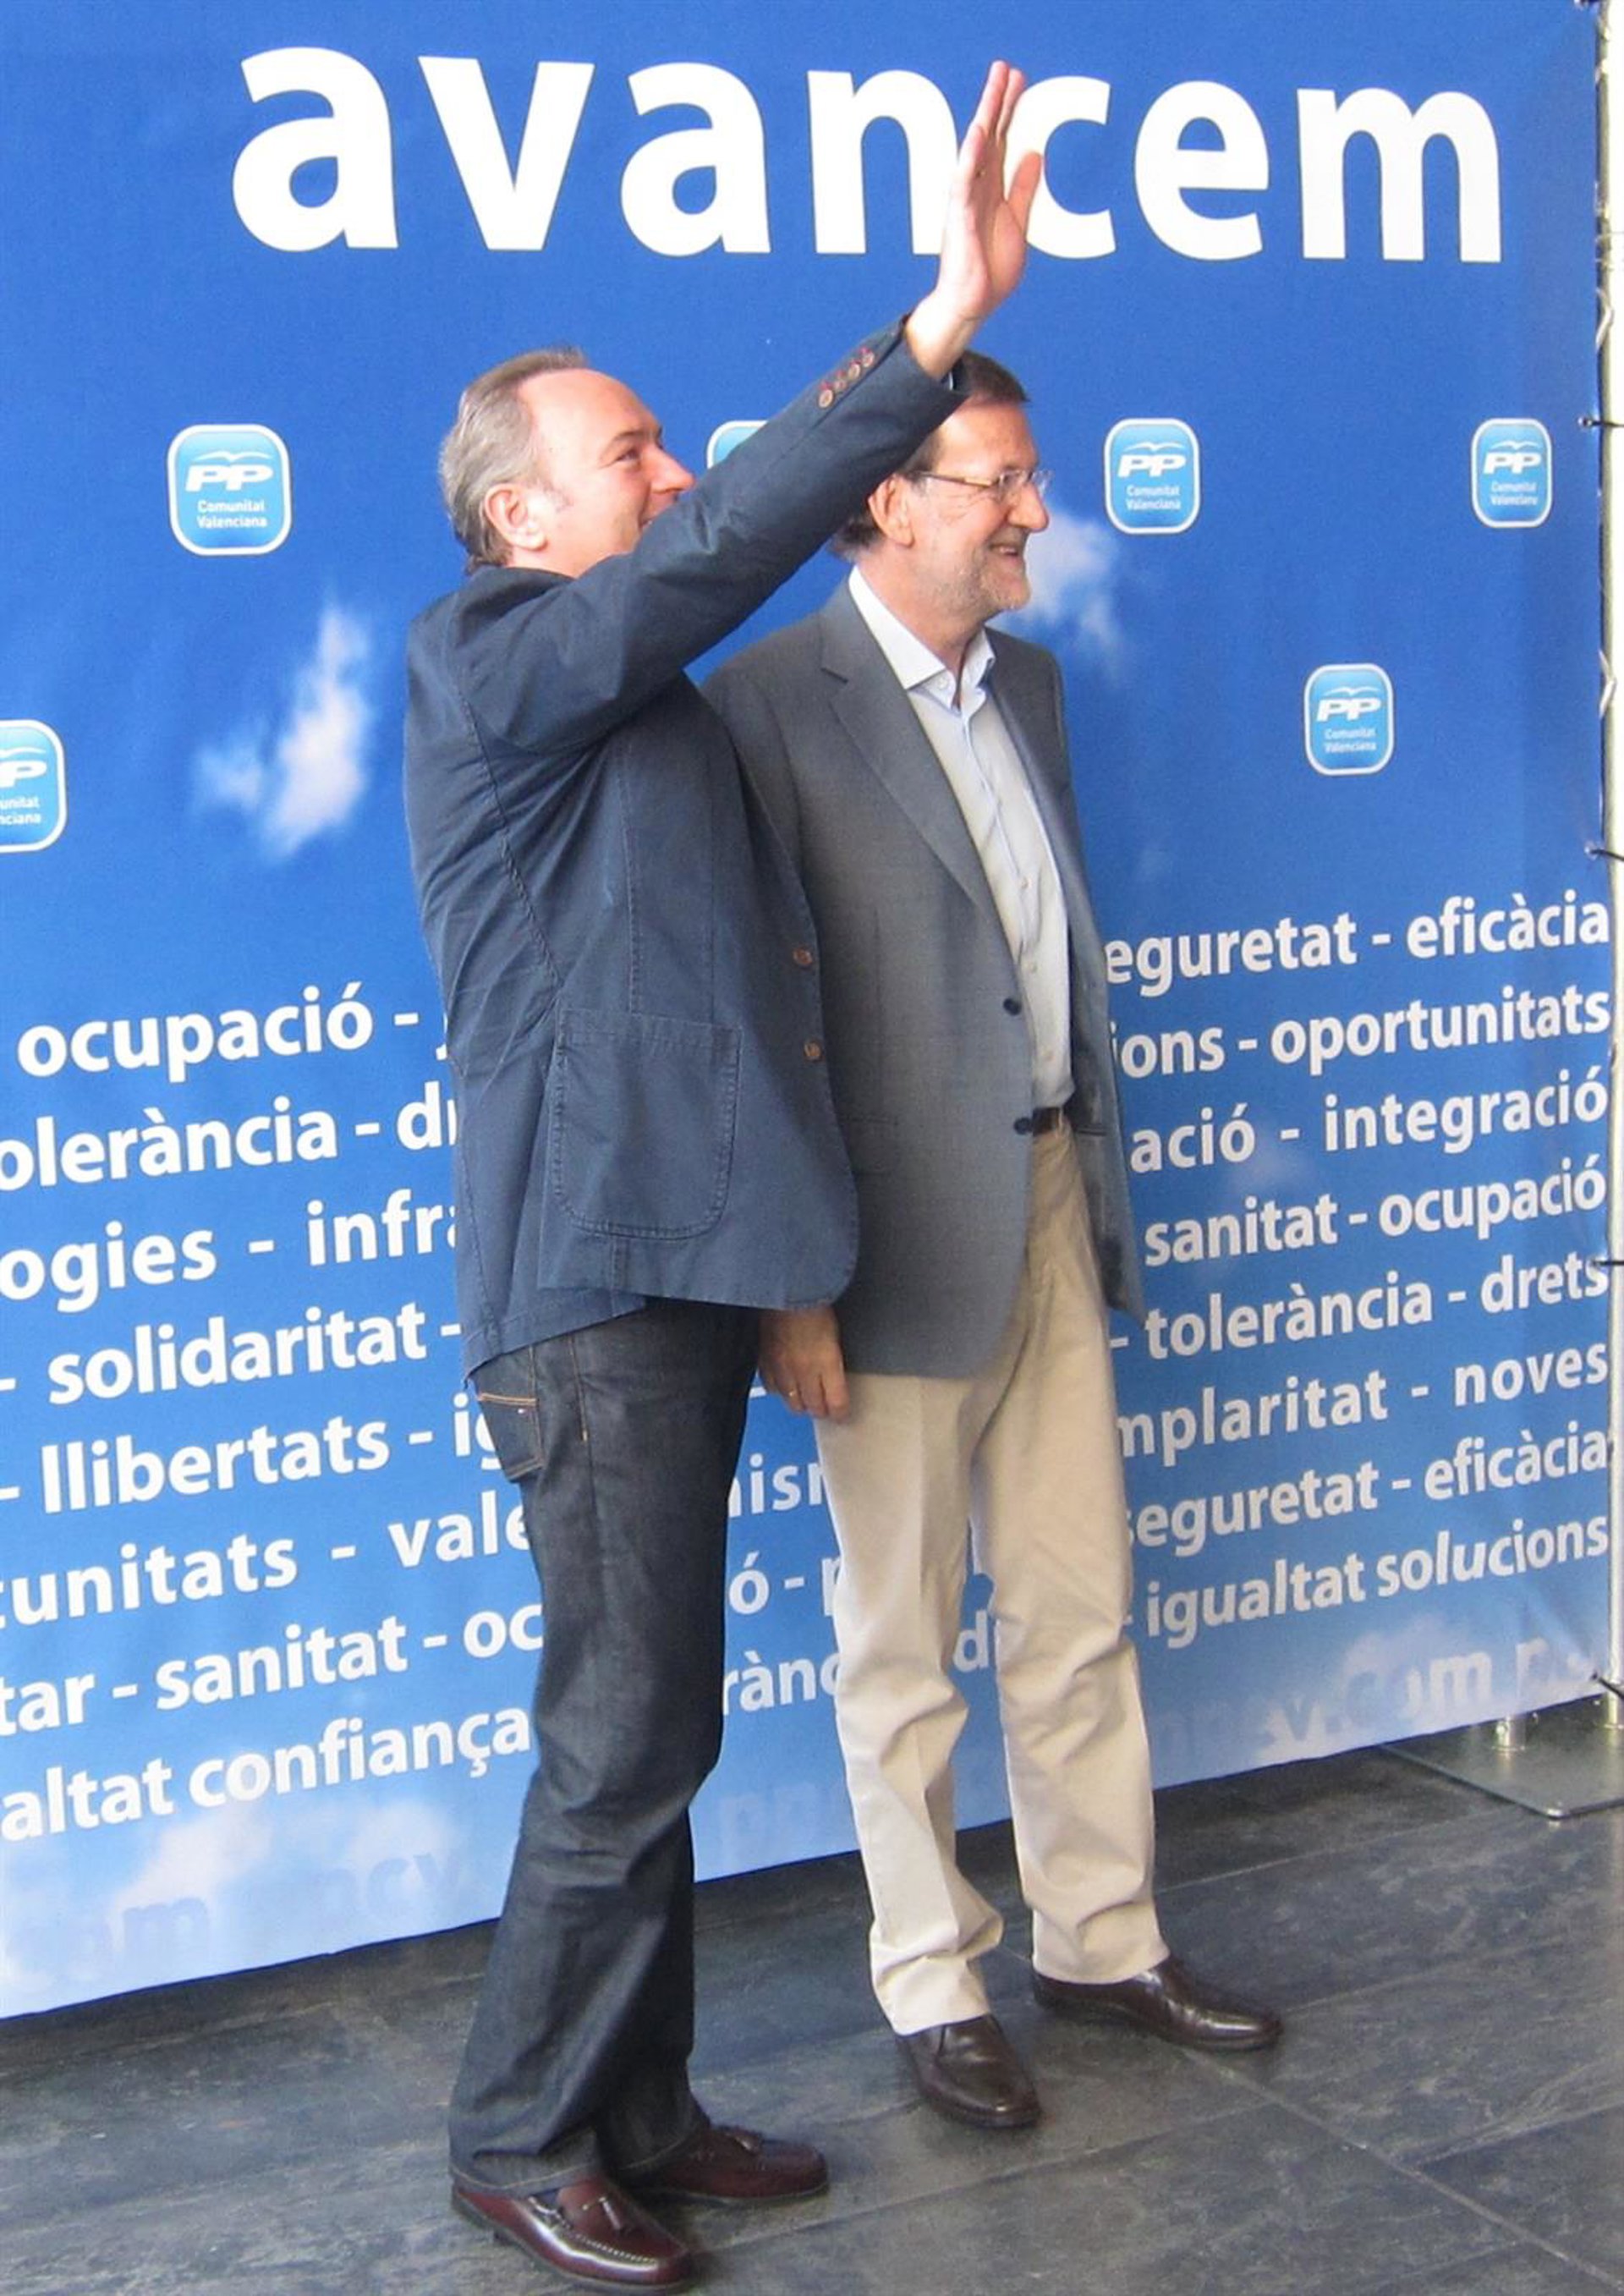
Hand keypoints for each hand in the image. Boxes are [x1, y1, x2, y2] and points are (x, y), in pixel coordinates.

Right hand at [760, 1307, 849, 1421]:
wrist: (784, 1286)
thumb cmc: (812, 1300)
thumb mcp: (834, 1330)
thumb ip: (832, 1358)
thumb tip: (834, 1376)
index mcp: (827, 1362)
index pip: (836, 1402)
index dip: (839, 1411)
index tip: (841, 1412)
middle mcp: (805, 1369)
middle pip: (814, 1407)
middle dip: (821, 1409)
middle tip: (825, 1406)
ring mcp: (782, 1367)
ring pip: (792, 1402)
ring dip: (801, 1402)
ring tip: (805, 1397)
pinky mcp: (765, 1361)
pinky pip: (772, 1387)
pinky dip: (779, 1389)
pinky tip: (784, 1383)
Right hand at [906, 60, 1042, 377]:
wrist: (973, 305)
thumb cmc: (990, 269)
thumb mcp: (1018, 222)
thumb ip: (1024, 189)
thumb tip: (1034, 154)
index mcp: (992, 189)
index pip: (1002, 140)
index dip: (1011, 110)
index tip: (1018, 80)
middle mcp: (977, 188)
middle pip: (989, 136)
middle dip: (998, 101)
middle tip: (1005, 67)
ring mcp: (966, 201)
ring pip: (976, 151)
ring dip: (985, 118)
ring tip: (994, 89)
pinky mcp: (960, 219)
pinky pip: (964, 182)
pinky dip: (970, 157)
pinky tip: (978, 134)